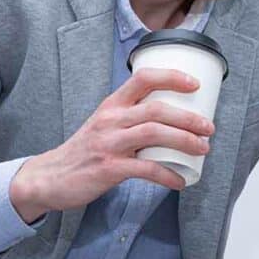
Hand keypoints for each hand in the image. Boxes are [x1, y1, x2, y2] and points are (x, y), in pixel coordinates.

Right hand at [9, 67, 213, 220]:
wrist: (50, 177)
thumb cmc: (83, 152)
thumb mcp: (103, 124)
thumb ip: (130, 119)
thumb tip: (170, 120)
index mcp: (111, 105)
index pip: (143, 78)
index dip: (172, 77)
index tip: (195, 84)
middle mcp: (111, 120)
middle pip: (156, 109)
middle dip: (188, 117)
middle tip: (208, 127)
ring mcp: (109, 144)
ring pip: (154, 133)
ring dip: (184, 140)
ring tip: (203, 148)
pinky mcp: (109, 169)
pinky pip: (146, 169)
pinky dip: (167, 175)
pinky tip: (180, 181)